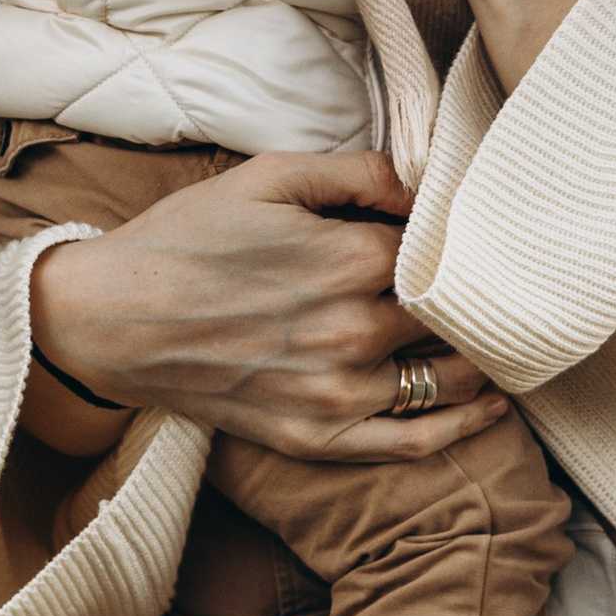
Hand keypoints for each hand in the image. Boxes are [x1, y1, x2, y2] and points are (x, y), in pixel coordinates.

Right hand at [29, 150, 507, 460]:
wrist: (108, 316)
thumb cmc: (187, 236)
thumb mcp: (272, 176)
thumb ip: (362, 172)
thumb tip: (431, 181)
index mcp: (348, 259)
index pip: (445, 251)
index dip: (465, 239)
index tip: (482, 232)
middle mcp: (352, 331)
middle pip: (455, 316)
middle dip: (483, 297)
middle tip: (506, 282)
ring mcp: (334, 394)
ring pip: (447, 380)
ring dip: (483, 358)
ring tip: (505, 336)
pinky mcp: (312, 439)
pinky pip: (409, 443)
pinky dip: (461, 429)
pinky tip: (494, 407)